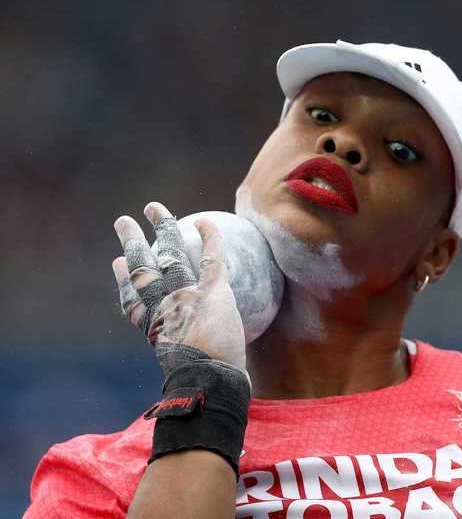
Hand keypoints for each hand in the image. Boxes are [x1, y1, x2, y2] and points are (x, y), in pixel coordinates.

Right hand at [111, 202, 245, 370]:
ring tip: (153, 207)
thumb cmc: (201, 385)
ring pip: (170, 255)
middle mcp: (164, 307)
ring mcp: (186, 296)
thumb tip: (189, 366)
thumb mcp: (179, 371)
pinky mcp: (212, 292)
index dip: (124, 280)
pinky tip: (204, 220)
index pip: (134, 299)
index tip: (116, 265)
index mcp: (153, 328)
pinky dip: (209, 238)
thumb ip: (181, 358)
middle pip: (143, 269)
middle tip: (123, 222)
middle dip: (132, 243)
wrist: (211, 383)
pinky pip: (211, 258)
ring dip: (162, 228)